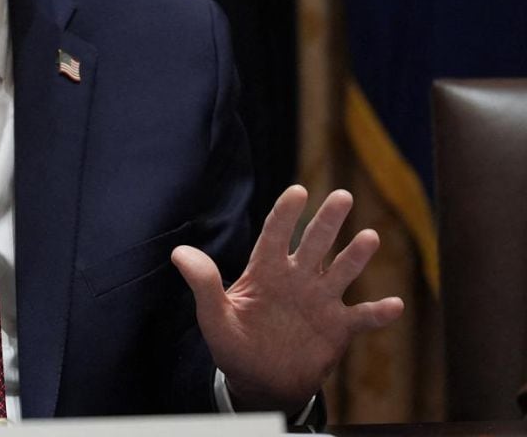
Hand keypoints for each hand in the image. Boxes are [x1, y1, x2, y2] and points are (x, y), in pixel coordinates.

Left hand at [171, 185, 402, 412]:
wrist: (260, 382)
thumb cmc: (234, 344)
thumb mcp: (213, 316)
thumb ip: (203, 283)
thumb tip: (179, 253)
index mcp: (266, 271)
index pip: (275, 235)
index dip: (285, 214)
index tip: (297, 191)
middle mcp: (297, 279)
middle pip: (314, 243)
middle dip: (327, 220)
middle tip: (342, 196)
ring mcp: (320, 301)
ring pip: (341, 271)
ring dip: (356, 256)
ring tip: (370, 237)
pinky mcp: (338, 328)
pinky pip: (362, 317)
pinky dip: (378, 313)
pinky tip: (395, 305)